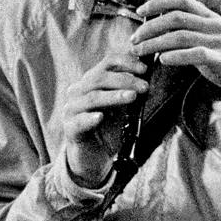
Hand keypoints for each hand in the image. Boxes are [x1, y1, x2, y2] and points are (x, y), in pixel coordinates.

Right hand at [59, 50, 148, 187]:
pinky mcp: (70, 129)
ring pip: (92, 97)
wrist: (94, 158)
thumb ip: (131, 90)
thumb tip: (150, 72)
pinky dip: (90, 118)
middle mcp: (78, 92)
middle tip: (144, 87)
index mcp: (91, 81)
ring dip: (113, 96)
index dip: (126, 62)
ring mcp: (71, 110)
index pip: (107, 63)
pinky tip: (100, 117)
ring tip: (131, 97)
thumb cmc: (109, 129)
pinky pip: (79, 121)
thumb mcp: (123, 107)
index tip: (145, 69)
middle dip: (124, 80)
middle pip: (99, 78)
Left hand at [130, 0, 220, 108]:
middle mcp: (215, 25)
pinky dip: (177, 56)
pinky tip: (163, 60)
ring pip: (181, 35)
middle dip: (150, 27)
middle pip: (176, 18)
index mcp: (211, 18)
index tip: (140, 11)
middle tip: (134, 38)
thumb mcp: (210, 45)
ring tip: (141, 51)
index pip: (182, 0)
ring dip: (156, 43)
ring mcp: (220, 42)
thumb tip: (163, 41)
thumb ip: (189, 39)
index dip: (159, 3)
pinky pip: (196, 54)